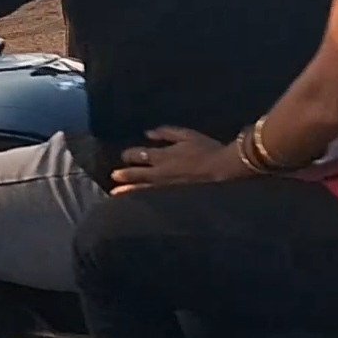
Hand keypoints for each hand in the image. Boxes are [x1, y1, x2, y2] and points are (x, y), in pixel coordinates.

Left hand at [110, 127, 245, 192]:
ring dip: (129, 191)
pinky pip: (156, 200)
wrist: (224, 169)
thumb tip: (148, 133)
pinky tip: (139, 204)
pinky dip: (145, 201)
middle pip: (138, 175)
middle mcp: (162, 173)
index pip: (140, 155)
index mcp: (163, 156)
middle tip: (113, 177)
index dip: (130, 155)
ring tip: (116, 195)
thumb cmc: (207, 150)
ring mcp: (168, 188)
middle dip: (124, 176)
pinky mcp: (176, 199)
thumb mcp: (186, 135)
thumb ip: (166, 133)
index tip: (123, 156)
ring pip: (143, 190)